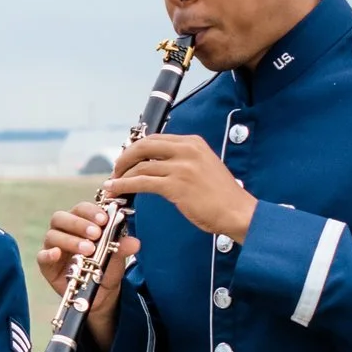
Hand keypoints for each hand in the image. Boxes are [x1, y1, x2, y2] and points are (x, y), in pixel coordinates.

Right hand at [39, 200, 140, 351]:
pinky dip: (49, 254)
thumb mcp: (117, 257)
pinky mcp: (47, 264)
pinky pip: (42, 256)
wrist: (101, 293)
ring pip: (52, 235)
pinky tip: (58, 254)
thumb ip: (123, 247)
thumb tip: (134, 242)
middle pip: (61, 217)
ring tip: (88, 250)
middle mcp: (64, 231)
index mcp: (80, 222)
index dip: (91, 211)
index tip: (104, 219)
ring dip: (70, 240)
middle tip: (96, 234)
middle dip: (79, 224)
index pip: (81, 209)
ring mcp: (53, 246)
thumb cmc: (106, 267)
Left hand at [104, 134, 257, 241]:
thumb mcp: (203, 166)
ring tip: (112, 183)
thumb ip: (182, 160)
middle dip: (125, 157)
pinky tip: (117, 189)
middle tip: (116, 169)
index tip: (126, 159)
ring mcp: (181, 167)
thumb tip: (156, 163)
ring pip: (140, 166)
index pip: (155, 139)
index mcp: (192, 143)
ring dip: (122, 175)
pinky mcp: (176, 185)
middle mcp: (186, 150)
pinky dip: (125, 185)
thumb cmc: (221, 195)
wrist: (238, 211)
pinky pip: (142, 182)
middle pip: (143, 146)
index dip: (135, 148)